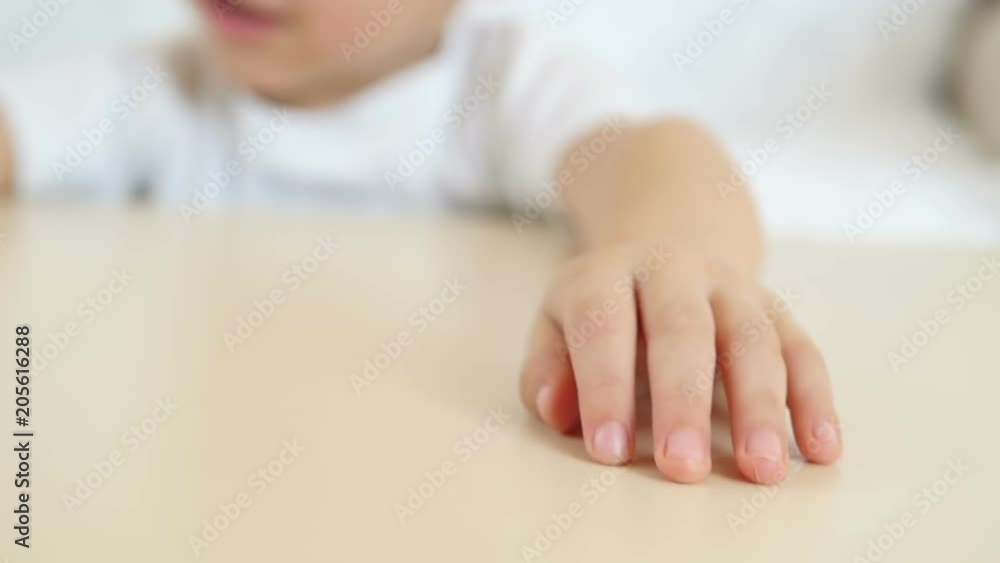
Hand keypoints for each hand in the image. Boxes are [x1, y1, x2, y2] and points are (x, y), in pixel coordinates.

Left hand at [518, 241, 841, 483]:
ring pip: (752, 339)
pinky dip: (815, 400)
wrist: (663, 253)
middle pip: (683, 329)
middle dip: (684, 402)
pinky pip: (802, 351)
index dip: (604, 388)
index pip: (603, 325)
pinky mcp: (775, 310)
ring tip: (762, 469)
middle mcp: (673, 270)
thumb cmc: (604, 311)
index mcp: (608, 274)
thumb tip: (558, 412)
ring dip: (761, 407)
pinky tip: (821, 448)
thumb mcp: (557, 327)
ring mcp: (731, 286)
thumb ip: (548, 370)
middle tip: (683, 467)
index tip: (609, 451)